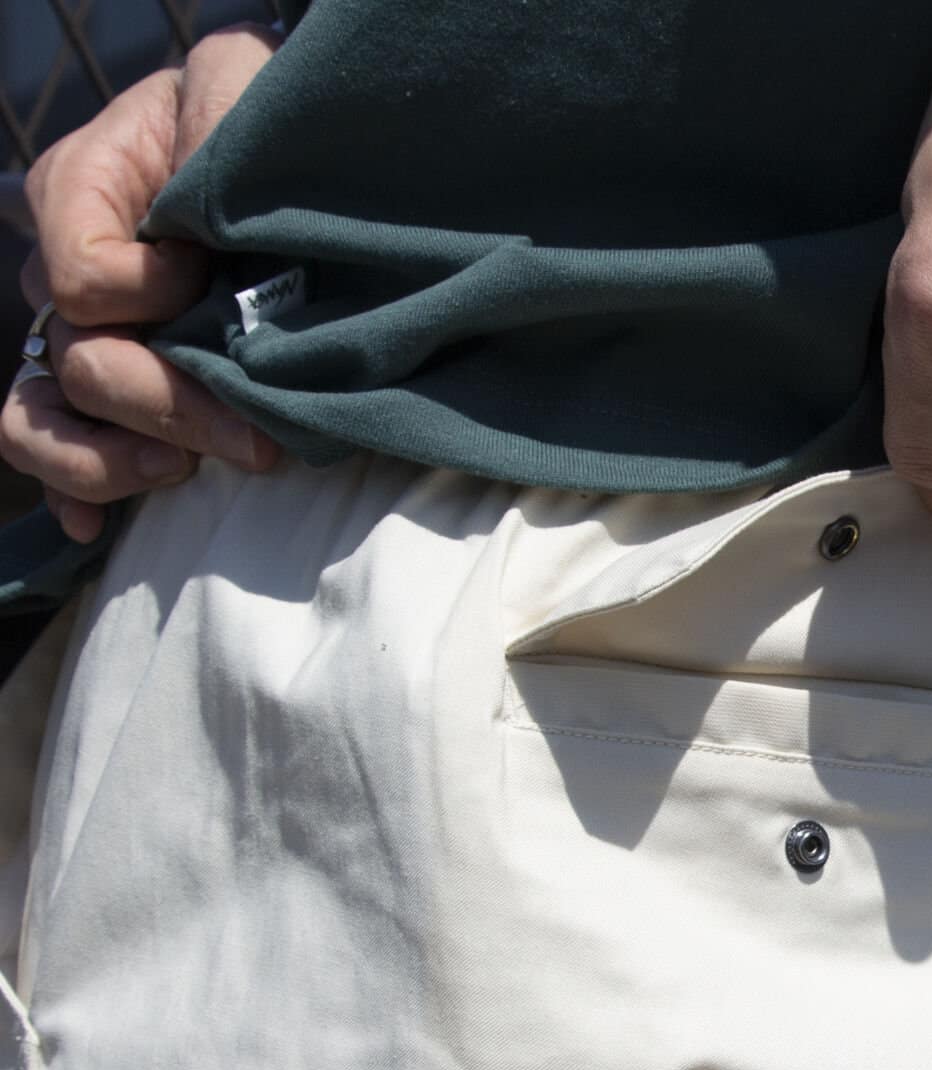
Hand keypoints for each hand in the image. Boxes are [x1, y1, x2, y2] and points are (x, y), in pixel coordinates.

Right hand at [0, 25, 279, 543]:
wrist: (304, 180)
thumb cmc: (271, 132)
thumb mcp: (238, 89)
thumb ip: (210, 117)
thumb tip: (190, 225)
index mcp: (85, 192)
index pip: (81, 276)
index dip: (144, 294)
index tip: (207, 281)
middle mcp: (72, 274)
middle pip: (78, 362)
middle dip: (167, 404)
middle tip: (255, 439)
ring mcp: (90, 343)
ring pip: (38, 419)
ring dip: (107, 462)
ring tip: (180, 470)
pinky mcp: (117, 402)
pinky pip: (58, 461)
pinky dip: (78, 497)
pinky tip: (102, 530)